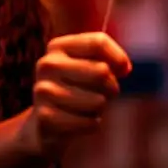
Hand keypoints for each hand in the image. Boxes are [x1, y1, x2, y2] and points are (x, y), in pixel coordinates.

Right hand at [22, 32, 130, 159]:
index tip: (123, 70)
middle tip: (104, 93)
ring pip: (98, 100)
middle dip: (112, 87)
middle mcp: (47, 64)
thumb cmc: (75, 88)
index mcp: (57, 46)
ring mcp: (43, 90)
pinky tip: (80, 121)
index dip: (118, 57)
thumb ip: (109, 58)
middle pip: (101, 71)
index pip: (98, 43)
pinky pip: (89, 122)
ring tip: (89, 107)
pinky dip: (91, 124)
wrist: (45, 120)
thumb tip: (124, 67)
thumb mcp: (89, 65)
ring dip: (100, 107)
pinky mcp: (46, 117)